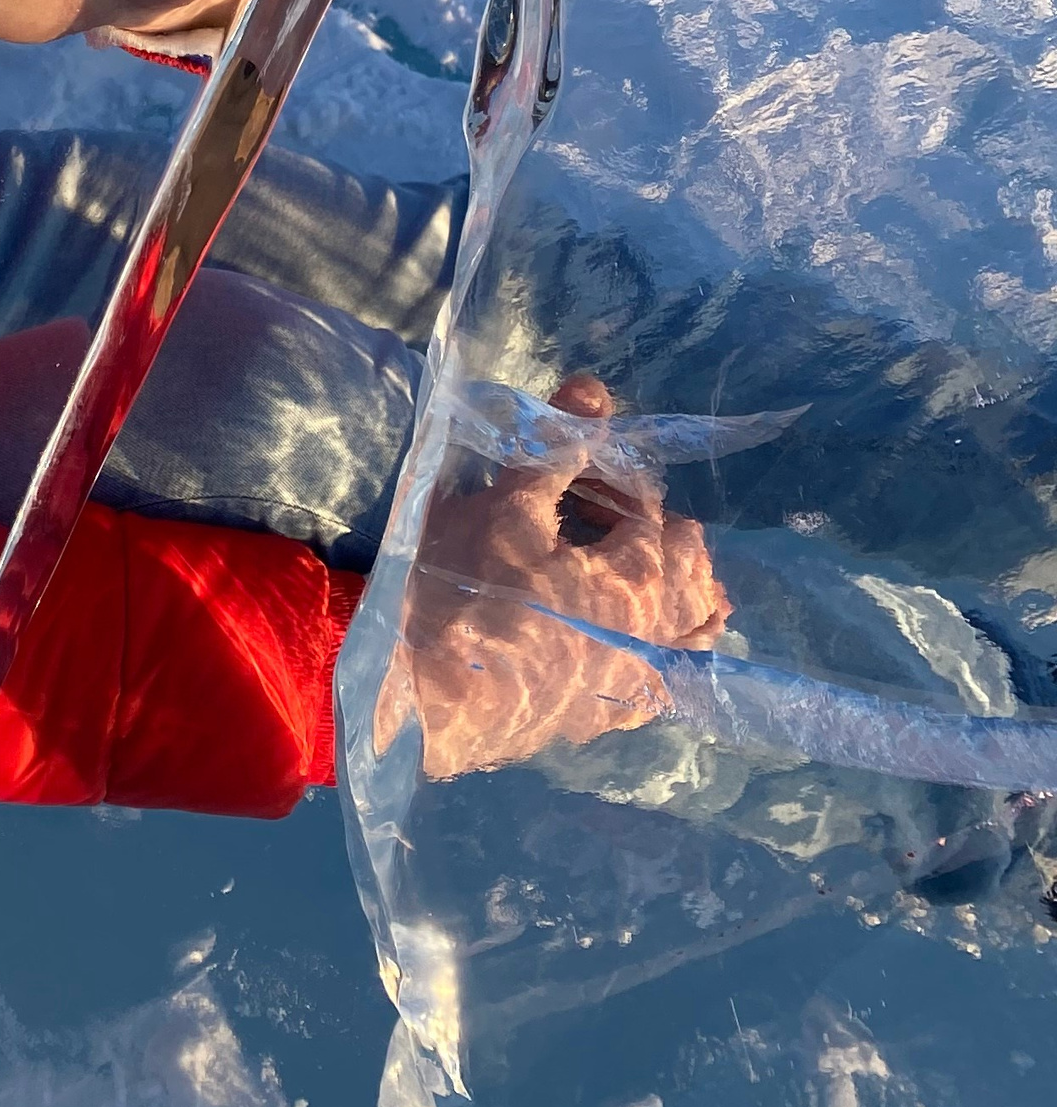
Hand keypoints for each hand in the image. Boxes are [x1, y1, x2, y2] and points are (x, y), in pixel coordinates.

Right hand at [384, 377, 730, 779]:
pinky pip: (666, 686)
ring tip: (665, 571)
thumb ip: (555, 449)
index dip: (613, 476)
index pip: (647, 507)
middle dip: (659, 530)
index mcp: (638, 576)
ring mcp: (634, 685)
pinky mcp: (606, 719)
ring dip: (687, 592)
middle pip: (688, 570)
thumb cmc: (458, 591)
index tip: (579, 466)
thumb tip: (593, 388)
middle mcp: (655, 635)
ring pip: (691, 634)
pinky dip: (675, 655)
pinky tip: (664, 647)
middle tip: (610, 509)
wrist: (416, 698)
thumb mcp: (503, 507)